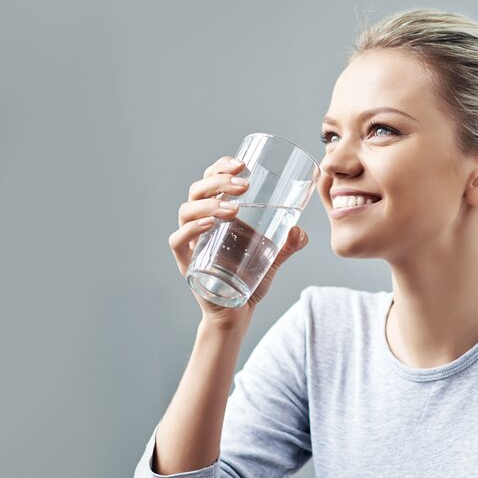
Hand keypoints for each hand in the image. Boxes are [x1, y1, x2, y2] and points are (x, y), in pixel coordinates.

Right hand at [168, 156, 308, 327]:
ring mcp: (191, 243)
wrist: (238, 313)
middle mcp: (199, 224)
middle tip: (244, 185)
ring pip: (186, 210)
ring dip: (209, 203)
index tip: (242, 165)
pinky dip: (191, 230)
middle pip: (197, 190)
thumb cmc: (250, 281)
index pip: (210, 181)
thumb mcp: (273, 258)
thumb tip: (299, 230)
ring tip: (233, 208)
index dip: (221, 167)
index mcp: (216, 215)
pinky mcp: (187, 263)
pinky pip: (178, 241)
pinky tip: (209, 225)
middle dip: (219, 181)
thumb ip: (287, 244)